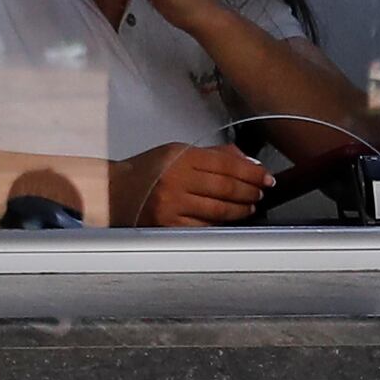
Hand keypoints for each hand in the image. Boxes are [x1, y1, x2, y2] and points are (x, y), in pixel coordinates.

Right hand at [113, 141, 268, 228]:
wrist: (113, 191)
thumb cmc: (148, 170)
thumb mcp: (177, 152)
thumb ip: (213, 155)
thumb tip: (249, 164)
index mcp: (180, 157)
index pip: (226, 165)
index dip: (251, 172)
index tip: (266, 177)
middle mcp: (176, 180)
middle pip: (226, 188)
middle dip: (250, 191)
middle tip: (260, 192)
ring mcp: (172, 206)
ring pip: (219, 210)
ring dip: (241, 210)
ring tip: (250, 207)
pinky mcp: (168, 226)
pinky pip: (204, 227)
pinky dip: (221, 225)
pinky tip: (229, 221)